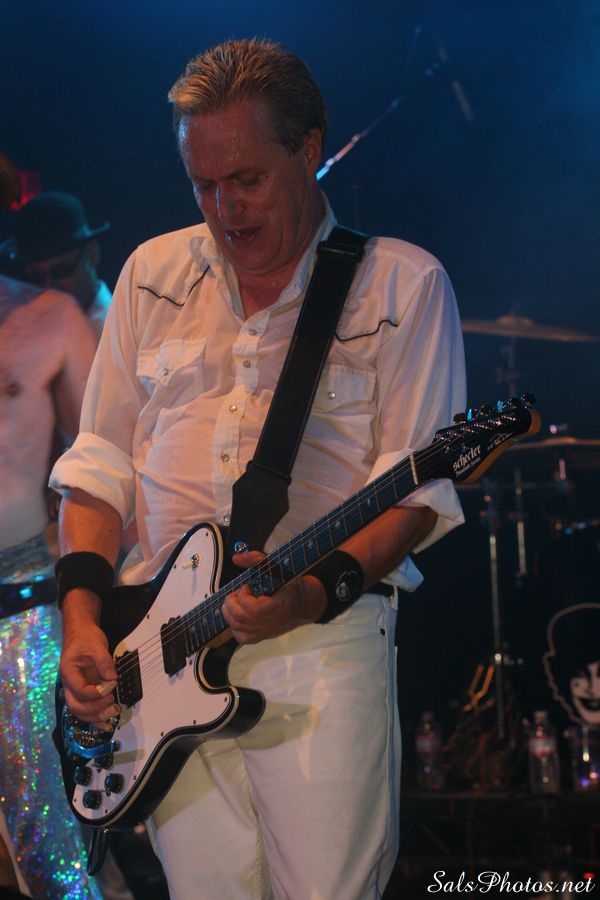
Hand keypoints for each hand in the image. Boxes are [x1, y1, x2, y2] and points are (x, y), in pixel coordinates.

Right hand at [60, 595, 118, 727]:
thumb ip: (104, 662)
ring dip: (96, 717)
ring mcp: (75, 689)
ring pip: (80, 712)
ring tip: (114, 712)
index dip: (96, 693)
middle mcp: (69, 685)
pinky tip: (106, 724)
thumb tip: (112, 679)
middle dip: (95, 710)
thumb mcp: (96, 645)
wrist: (80, 633)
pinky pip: (86, 709)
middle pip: (76, 706)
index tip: (111, 686)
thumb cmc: (86, 638)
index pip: (80, 691)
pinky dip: (95, 719)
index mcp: (69, 673)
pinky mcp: (83, 691)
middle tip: (113, 703)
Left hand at [223, 550, 326, 643]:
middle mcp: (273, 622)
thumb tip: (237, 558)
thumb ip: (258, 561)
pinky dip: (235, 628)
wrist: (313, 603)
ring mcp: (268, 630)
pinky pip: (244, 639)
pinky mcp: (266, 635)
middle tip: (237, 593)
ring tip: (235, 602)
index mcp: (281, 606)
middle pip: (242, 619)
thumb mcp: (283, 568)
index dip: (245, 597)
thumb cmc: (299, 586)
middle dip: (232, 603)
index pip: (255, 610)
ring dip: (230, 614)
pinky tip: (238, 616)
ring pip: (240, 629)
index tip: (247, 585)